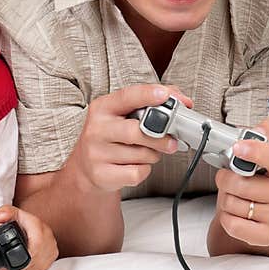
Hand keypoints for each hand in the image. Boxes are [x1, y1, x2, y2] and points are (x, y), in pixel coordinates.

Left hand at [0, 205, 59, 269]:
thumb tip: (0, 217)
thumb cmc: (22, 221)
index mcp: (39, 226)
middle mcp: (48, 237)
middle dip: (20, 269)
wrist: (31, 225)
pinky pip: (42, 269)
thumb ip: (5, 212)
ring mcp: (51, 247)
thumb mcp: (12, 213)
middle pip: (38, 259)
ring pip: (40, 267)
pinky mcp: (52, 255)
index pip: (38, 244)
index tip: (9, 266)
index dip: (25, 258)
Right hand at [65, 84, 191, 192]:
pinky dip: (144, 170)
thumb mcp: (124, 115)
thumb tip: (182, 101)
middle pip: (135, 131)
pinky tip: (135, 165)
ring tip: (146, 153)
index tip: (165, 95)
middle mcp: (96, 128)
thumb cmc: (113, 137)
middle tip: (172, 142)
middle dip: (160, 138)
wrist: (86, 168)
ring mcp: (96, 153)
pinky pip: (136, 173)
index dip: (147, 94)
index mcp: (103, 107)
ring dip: (152, 155)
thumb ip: (152, 104)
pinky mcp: (101, 174)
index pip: (127, 96)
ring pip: (140, 154)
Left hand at [212, 117, 268, 253]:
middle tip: (231, 176)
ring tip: (238, 194)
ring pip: (232, 202)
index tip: (238, 148)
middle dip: (226, 177)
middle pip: (241, 183)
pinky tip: (238, 211)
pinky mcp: (266, 235)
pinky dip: (226, 215)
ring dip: (227, 196)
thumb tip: (257, 129)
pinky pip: (231, 223)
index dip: (253, 151)